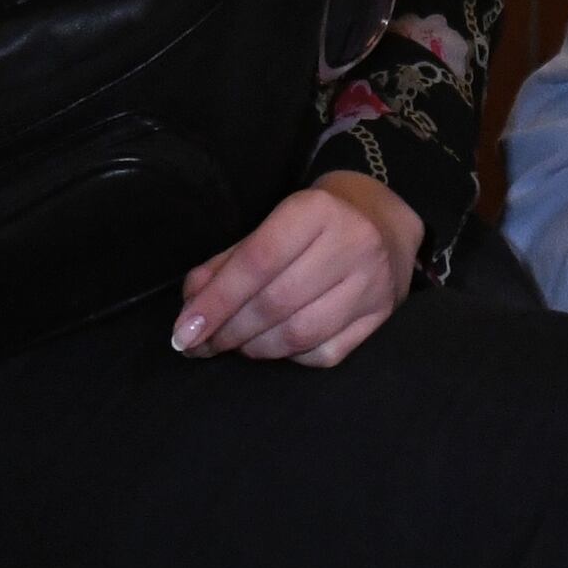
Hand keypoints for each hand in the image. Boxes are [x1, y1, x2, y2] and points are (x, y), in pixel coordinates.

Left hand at [179, 175, 425, 366]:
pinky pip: (325, 354)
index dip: (216, 301)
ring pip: (300, 334)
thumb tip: (191, 306)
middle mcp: (352, 244)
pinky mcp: (381, 316)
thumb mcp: (272, 225)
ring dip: (255, 347)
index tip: (183, 331)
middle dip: (228, 330)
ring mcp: (372, 284)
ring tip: (236, 343)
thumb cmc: (314, 225)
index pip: (258, 261)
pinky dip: (290, 357)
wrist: (384, 222)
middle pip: (276, 302)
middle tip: (201, 344)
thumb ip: (228, 262)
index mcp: (317, 211)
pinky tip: (276, 345)